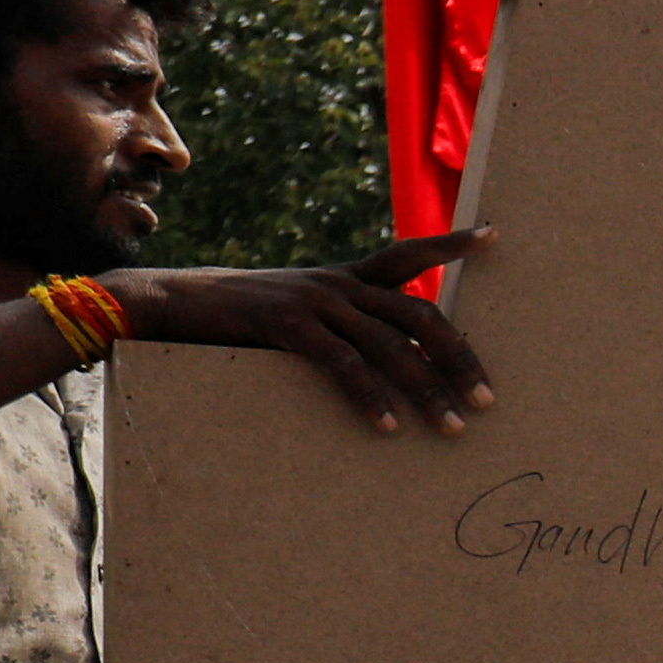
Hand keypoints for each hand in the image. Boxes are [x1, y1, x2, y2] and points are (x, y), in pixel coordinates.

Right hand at [118, 230, 497, 436]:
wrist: (168, 302)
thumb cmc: (237, 319)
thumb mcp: (298, 313)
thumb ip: (340, 328)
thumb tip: (386, 363)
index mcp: (344, 277)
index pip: (407, 254)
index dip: (450, 244)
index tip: (494, 236)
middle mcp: (337, 283)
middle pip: (418, 314)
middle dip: (458, 357)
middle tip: (488, 398)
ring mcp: (313, 300)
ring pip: (388, 344)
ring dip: (425, 388)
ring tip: (453, 425)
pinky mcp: (284, 324)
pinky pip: (341, 364)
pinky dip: (369, 397)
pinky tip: (389, 427)